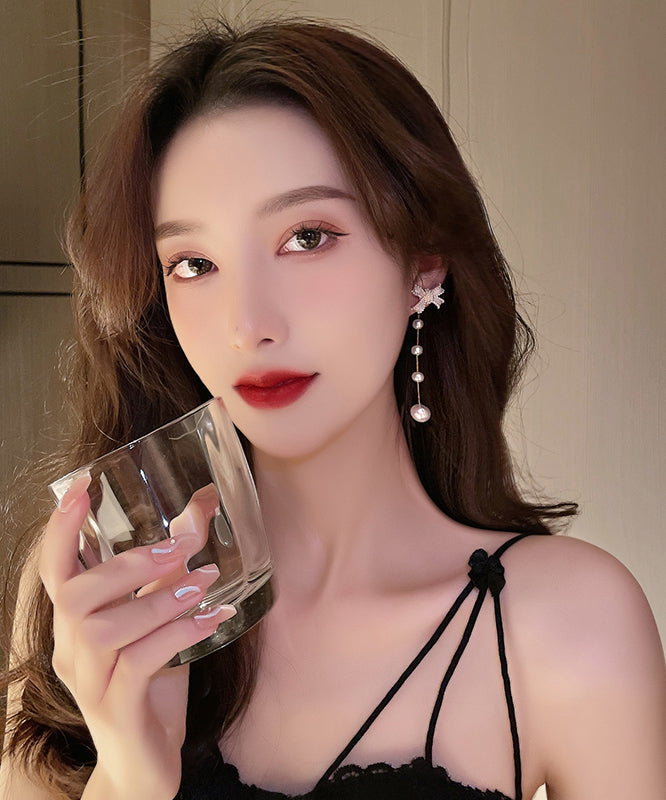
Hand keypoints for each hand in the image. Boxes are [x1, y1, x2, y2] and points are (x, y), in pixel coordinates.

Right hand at [39, 474, 235, 798]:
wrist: (144, 762)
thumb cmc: (151, 680)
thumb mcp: (161, 616)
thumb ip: (171, 568)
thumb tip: (201, 506)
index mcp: (77, 622)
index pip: (54, 569)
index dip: (63, 528)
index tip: (84, 485)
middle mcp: (72, 649)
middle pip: (75, 596)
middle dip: (126, 563)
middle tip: (179, 545)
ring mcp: (89, 683)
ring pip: (104, 630)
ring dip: (158, 599)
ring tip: (205, 581)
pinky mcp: (116, 710)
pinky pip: (138, 665)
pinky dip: (177, 634)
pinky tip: (214, 617)